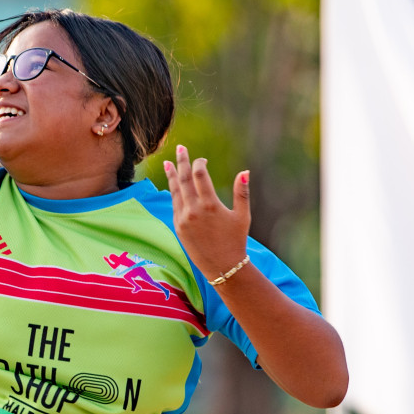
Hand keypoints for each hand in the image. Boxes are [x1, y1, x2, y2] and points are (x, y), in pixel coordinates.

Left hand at [164, 144, 250, 281]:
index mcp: (210, 205)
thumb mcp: (243, 216)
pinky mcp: (178, 227)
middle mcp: (194, 211)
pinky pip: (174, 204)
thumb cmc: (236, 240)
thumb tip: (245, 171)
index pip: (200, 176)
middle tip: (180, 148)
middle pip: (184, 179)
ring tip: (168, 163)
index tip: (202, 159)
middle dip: (182, 162)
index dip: (200, 164)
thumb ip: (242, 192)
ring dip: (172, 175)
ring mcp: (183, 219)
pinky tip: (172, 184)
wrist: (223, 266)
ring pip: (175, 191)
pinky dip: (173, 192)